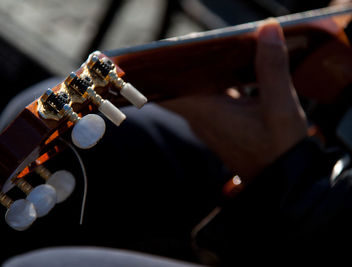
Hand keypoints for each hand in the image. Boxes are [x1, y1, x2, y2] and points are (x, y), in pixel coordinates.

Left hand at [162, 19, 307, 179]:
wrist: (283, 180)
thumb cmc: (279, 150)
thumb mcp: (280, 108)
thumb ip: (272, 69)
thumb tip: (267, 30)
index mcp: (206, 112)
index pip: (167, 89)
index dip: (164, 69)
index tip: (172, 52)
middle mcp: (201, 118)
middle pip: (181, 84)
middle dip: (190, 62)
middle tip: (208, 44)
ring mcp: (209, 122)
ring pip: (197, 90)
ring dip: (206, 71)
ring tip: (223, 50)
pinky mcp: (220, 123)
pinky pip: (210, 97)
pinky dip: (218, 82)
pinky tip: (235, 70)